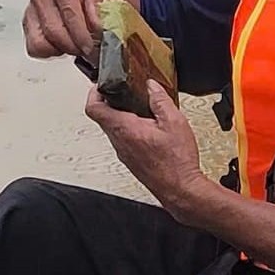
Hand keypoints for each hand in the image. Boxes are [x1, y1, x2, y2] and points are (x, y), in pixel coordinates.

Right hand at [24, 0, 102, 60]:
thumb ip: (101, 9)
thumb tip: (97, 26)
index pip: (69, 13)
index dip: (81, 34)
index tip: (90, 45)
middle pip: (54, 31)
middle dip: (74, 46)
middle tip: (87, 49)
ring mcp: (32, 8)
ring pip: (42, 42)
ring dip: (63, 49)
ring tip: (76, 45)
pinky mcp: (28, 23)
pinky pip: (34, 47)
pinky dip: (50, 51)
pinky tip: (63, 44)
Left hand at [84, 79, 208, 217]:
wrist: (180, 189)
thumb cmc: (177, 161)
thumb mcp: (174, 122)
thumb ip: (160, 100)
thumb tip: (151, 86)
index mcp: (125, 129)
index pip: (94, 108)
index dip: (94, 92)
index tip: (102, 85)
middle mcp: (119, 142)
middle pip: (102, 118)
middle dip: (110, 102)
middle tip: (123, 91)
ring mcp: (123, 153)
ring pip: (112, 129)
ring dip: (120, 116)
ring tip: (137, 107)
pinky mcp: (130, 160)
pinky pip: (122, 140)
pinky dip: (128, 129)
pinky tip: (146, 127)